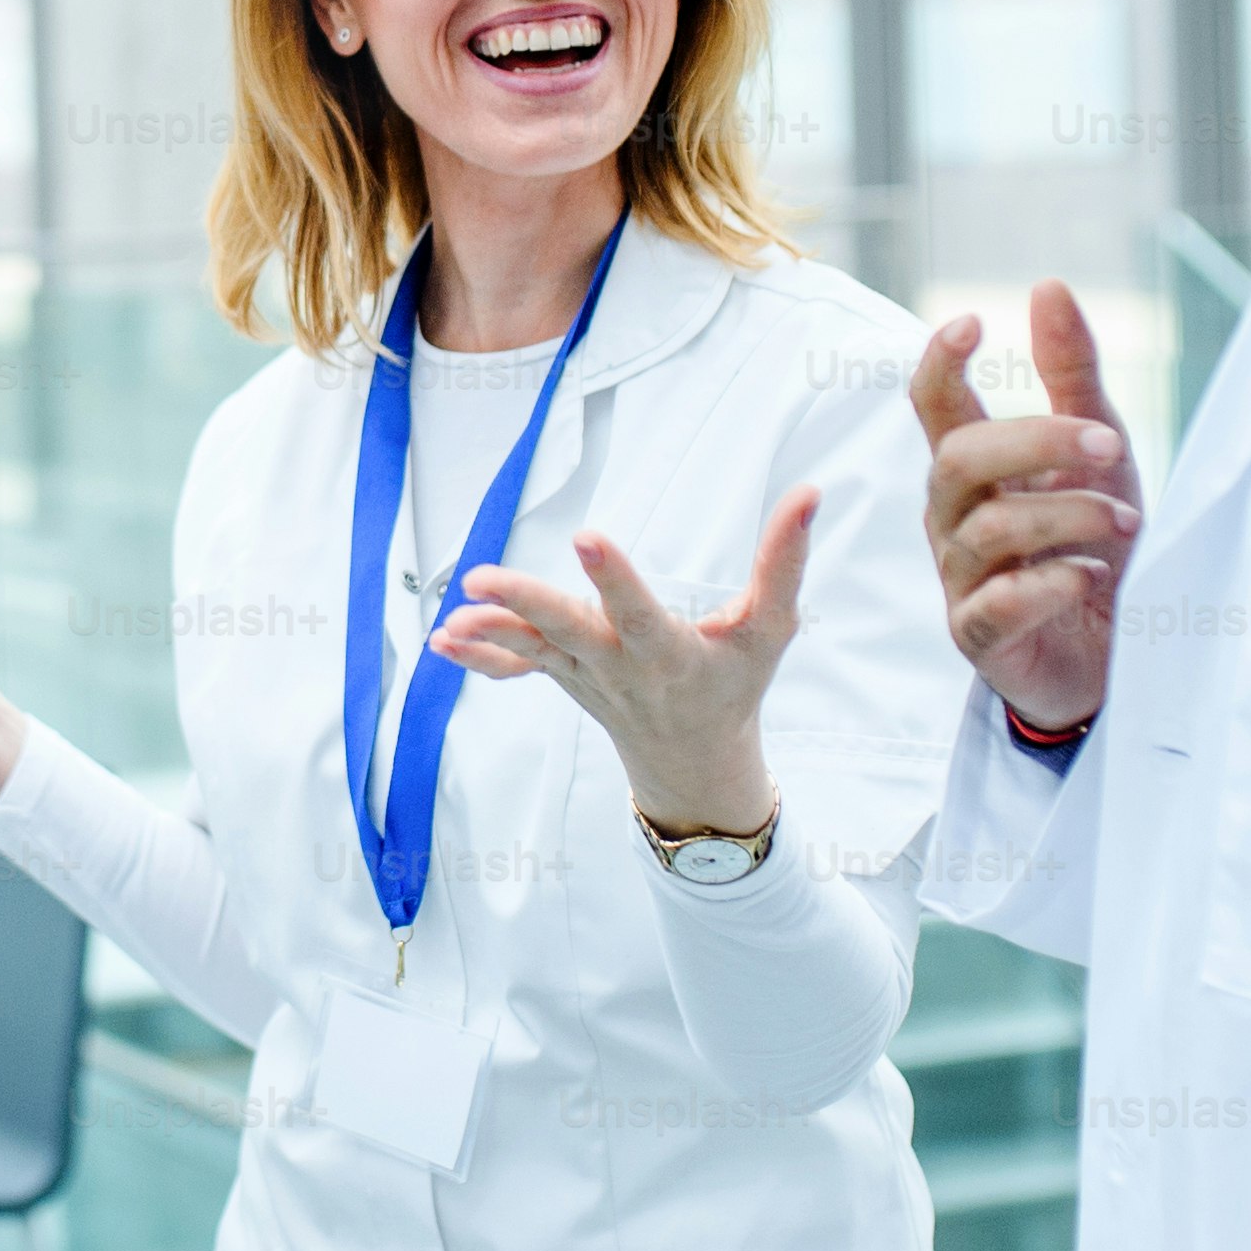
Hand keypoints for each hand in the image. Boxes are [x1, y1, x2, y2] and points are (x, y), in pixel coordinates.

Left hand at [426, 495, 815, 836]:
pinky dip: (480, 659)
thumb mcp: (770, 630)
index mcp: (669, 653)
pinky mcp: (563, 676)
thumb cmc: (736, 682)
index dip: (613, 577)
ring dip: (490, 636)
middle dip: (526, 606)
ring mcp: (584, 675)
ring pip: (533, 652)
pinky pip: (517, 668)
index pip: (637, 612)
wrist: (695, 757)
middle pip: (568, 632)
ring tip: (451, 622)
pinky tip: (441, 643)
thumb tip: (809, 493)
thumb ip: (784, 563)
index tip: (587, 535)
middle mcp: (620, 667)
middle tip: (481, 580)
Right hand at [907, 282, 1142, 737]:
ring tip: (1126, 522)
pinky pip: (995, 604)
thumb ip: (1071, 375)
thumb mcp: (1098, 452)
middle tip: (1111, 446)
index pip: (933, 405)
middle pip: (959, 459)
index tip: (974, 322)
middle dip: (1037, 442)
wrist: (1113, 652)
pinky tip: (1089, 578)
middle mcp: (953, 517)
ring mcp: (960, 578)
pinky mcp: (978, 637)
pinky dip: (1049, 584)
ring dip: (1068, 516)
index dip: (940, 362)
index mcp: (975, 467)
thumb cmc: (1094, 543)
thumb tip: (1047, 285)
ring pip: (987, 528)